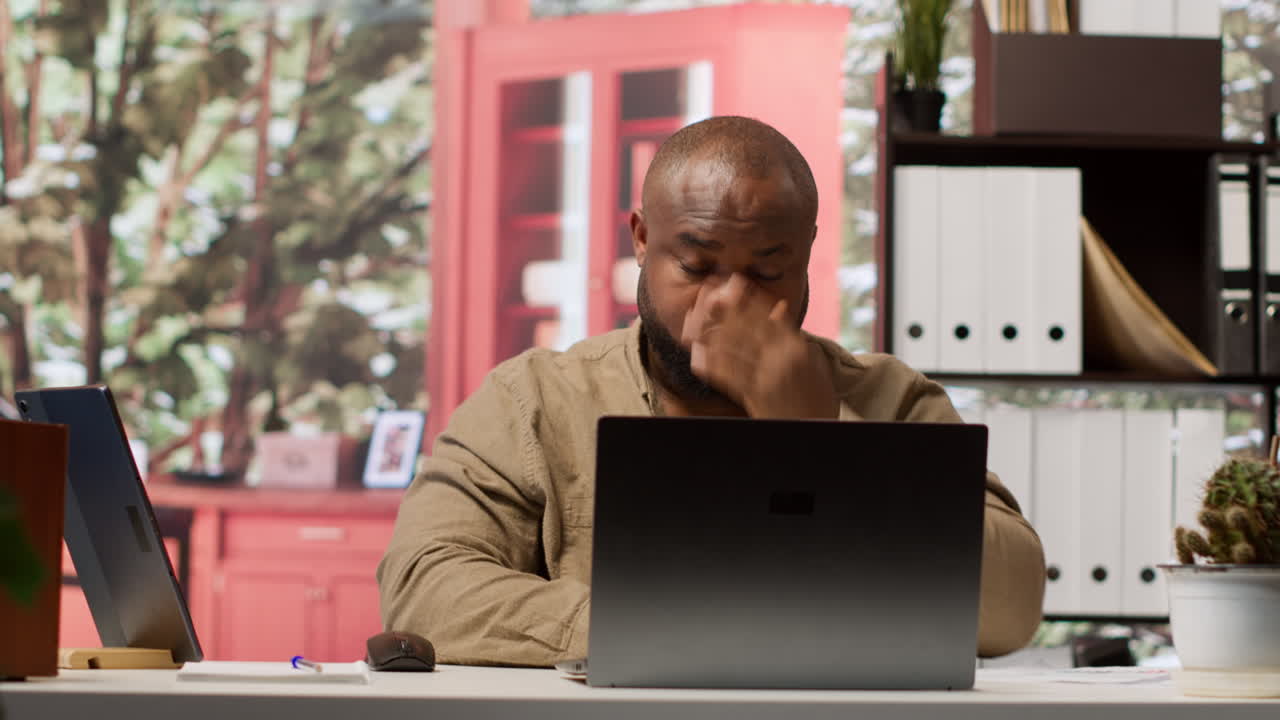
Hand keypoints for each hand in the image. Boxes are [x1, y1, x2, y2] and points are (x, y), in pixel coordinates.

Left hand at [681, 273, 837, 419]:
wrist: (815, 430)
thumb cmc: (817, 397)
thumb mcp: (814, 360)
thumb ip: (794, 334)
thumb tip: (779, 308)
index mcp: (796, 347)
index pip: (768, 315)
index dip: (749, 298)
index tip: (733, 284)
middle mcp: (781, 358)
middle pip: (747, 326)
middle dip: (725, 310)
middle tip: (706, 297)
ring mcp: (767, 376)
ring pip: (733, 348)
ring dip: (711, 334)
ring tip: (693, 322)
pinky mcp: (755, 396)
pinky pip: (728, 377)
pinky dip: (711, 365)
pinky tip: (697, 356)